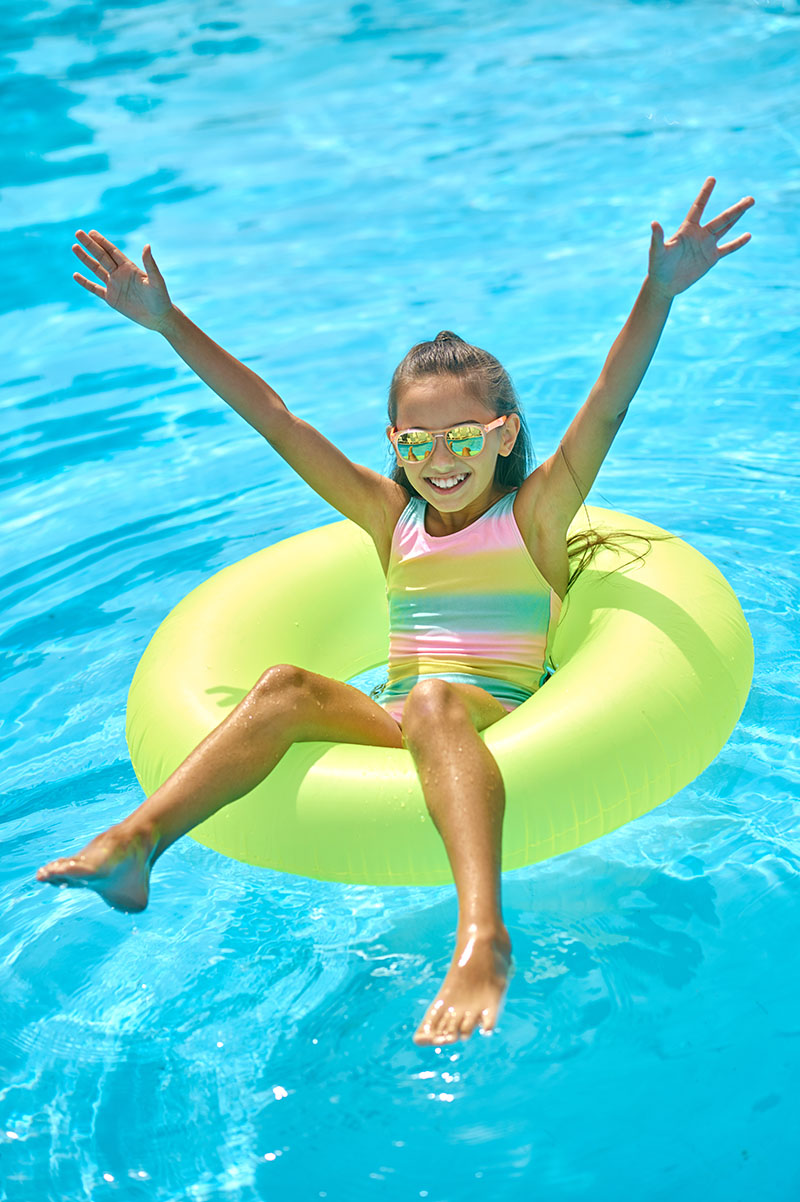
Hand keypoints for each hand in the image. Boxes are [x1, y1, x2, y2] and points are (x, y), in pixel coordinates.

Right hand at [71, 229, 172, 330]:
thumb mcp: (156, 280)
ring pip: (96, 269)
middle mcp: (120, 274)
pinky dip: (85, 282)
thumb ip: (150, 264)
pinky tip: (75, 275)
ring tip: (74, 247)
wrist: (158, 317)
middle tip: (78, 232)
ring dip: (85, 259)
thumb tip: (147, 246)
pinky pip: (95, 289)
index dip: (102, 242)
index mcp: (129, 268)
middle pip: (101, 256)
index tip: (91, 232)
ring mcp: (114, 286)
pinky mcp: (111, 298)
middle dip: (90, 245)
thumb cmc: (160, 298)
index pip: (112, 251)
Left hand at [648, 178, 754, 298]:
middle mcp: (699, 234)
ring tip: (749, 205)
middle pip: (721, 219)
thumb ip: (658, 237)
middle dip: (736, 209)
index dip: (705, 194)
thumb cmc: (658, 266)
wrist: (664, 284)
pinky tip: (748, 235)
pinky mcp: (711, 258)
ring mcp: (707, 246)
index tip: (712, 178)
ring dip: (738, 217)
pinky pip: (727, 249)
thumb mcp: (657, 252)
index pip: (698, 207)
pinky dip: (737, 243)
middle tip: (750, 198)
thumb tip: (654, 223)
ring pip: (726, 228)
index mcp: (687, 229)